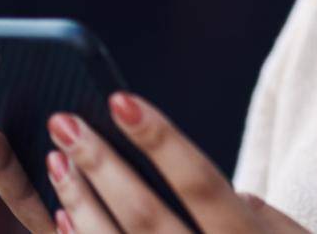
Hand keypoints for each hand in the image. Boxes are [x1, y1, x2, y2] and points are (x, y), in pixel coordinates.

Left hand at [0, 92, 307, 232]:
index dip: (160, 141)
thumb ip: (260, 216)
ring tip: (57, 158)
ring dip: (80, 200)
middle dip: (101, 163)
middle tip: (64, 122)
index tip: (121, 100)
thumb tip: (232, 191)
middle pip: (145, 212)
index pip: (200, 183)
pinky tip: (62, 211)